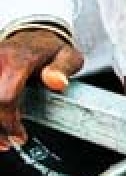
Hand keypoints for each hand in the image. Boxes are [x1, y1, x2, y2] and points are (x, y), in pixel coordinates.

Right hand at [0, 29, 81, 149]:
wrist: (33, 33)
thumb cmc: (50, 48)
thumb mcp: (68, 55)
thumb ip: (64, 68)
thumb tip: (57, 82)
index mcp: (18, 60)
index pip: (5, 97)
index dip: (9, 122)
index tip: (20, 136)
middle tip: (8, 142)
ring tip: (0, 140)